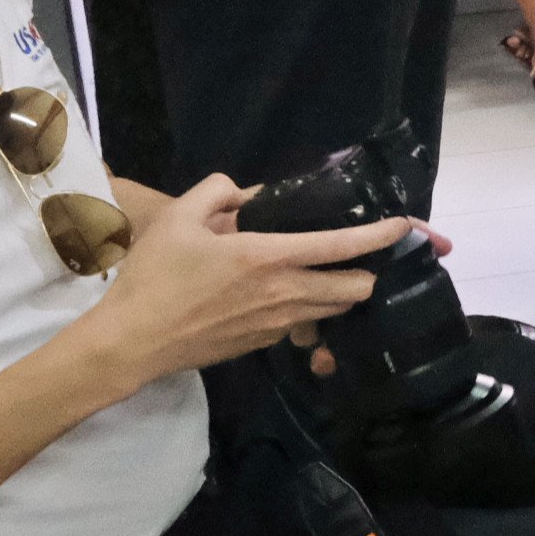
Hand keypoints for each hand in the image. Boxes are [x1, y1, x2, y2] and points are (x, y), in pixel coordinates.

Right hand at [61, 175, 397, 397]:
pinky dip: (309, 313)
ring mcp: (276, 325)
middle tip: (361, 255)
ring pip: (334, 311)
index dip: (380, 235)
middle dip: (368, 271)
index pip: (342, 246)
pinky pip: (302, 326)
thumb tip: (243, 191)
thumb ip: (216, 192)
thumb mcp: (178, 219)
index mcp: (268, 258)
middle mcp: (283, 294)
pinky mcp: (262, 345)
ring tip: (331, 274)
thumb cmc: (153, 278)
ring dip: (342, 293)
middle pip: (355, 288)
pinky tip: (287, 298)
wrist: (130, 343)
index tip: (404, 225)